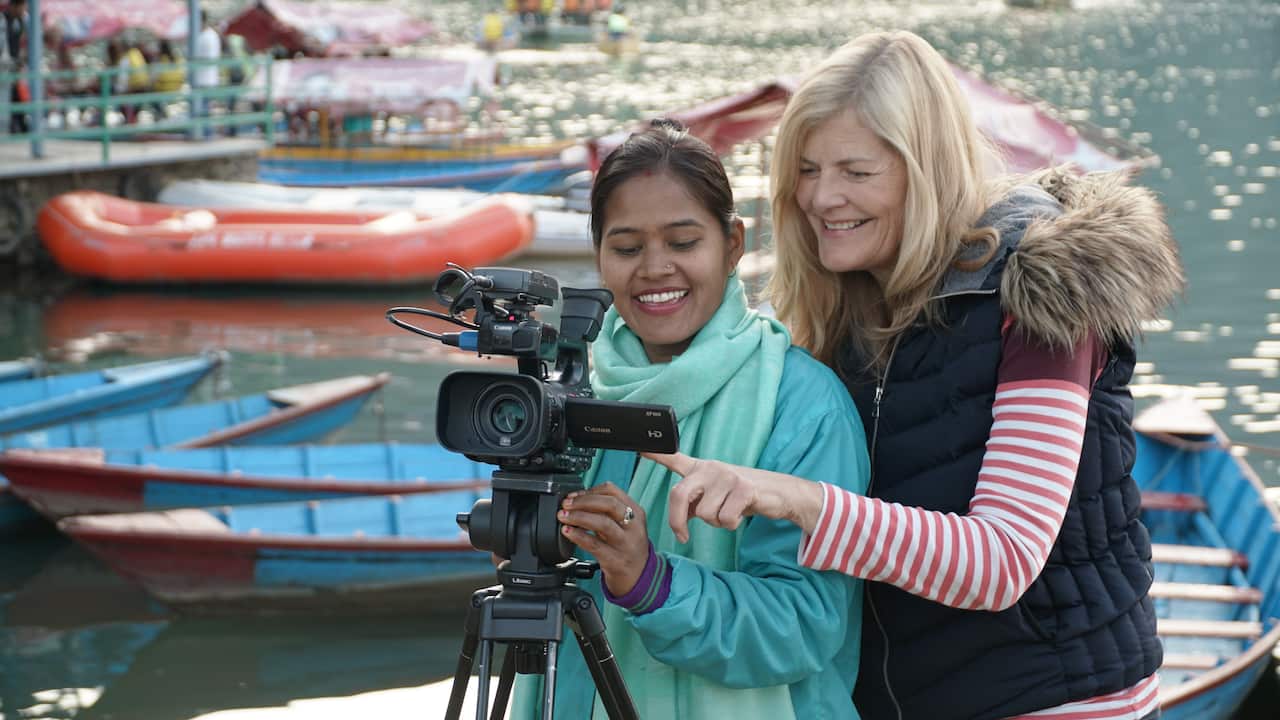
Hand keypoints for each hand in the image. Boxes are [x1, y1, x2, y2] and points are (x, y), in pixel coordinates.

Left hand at [558, 483, 648, 596]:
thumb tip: (576, 500)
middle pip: (609, 504)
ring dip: (579, 516)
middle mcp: (633, 526)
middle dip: (583, 501)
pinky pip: (594, 545)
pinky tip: (568, 531)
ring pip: (602, 523)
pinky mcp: (615, 560)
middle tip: (566, 504)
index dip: (590, 491)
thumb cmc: (627, 546)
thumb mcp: (624, 524)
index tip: (573, 495)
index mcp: (636, 512)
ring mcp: (625, 544)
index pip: (612, 491)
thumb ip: (607, 512)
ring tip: (563, 516)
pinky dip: (578, 536)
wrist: (638, 577)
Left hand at [642, 451, 824, 541]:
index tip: (640, 448)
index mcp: (701, 469)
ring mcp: (727, 476)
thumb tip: (679, 521)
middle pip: (678, 495)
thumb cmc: (742, 495)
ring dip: (716, 523)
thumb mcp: (715, 496)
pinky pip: (725, 519)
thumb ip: (695, 504)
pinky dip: (731, 524)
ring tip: (729, 513)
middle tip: (683, 536)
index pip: (674, 458)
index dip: (656, 454)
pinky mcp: (743, 488)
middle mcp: (711, 468)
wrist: (779, 493)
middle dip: (677, 522)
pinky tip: (740, 514)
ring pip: (704, 514)